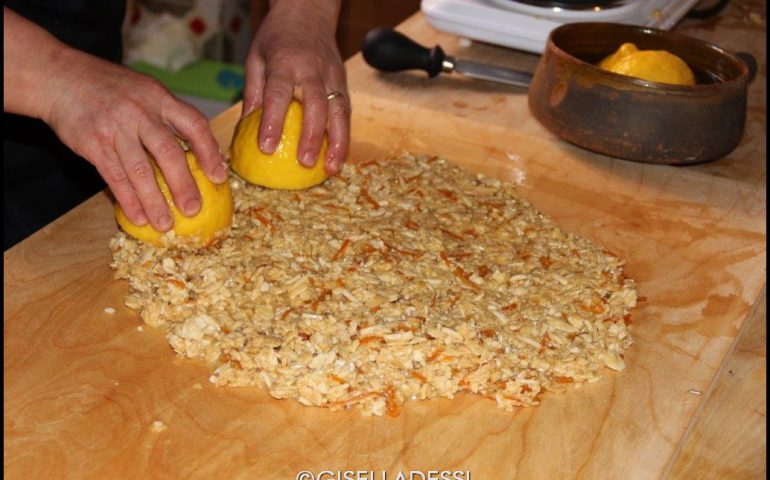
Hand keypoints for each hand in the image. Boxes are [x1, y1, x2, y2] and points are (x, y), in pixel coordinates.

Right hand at [41, 52, 228, 231]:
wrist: (59, 77)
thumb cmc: (110, 88)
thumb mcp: (145, 90)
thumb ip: (169, 116)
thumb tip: (201, 152)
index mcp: (160, 98)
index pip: (194, 124)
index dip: (210, 152)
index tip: (220, 176)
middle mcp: (140, 112)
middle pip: (168, 152)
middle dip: (184, 185)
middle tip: (194, 210)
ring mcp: (116, 128)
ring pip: (140, 170)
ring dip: (154, 201)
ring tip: (165, 224)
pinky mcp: (94, 143)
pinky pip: (115, 177)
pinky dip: (128, 200)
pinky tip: (139, 217)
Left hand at [243, 0, 349, 174]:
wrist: (309, 12)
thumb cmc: (277, 37)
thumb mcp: (256, 56)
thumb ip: (254, 91)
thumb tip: (246, 127)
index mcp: (285, 63)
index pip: (279, 94)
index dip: (273, 122)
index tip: (267, 148)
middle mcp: (312, 70)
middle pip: (315, 105)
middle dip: (312, 136)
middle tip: (303, 163)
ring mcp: (332, 77)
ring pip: (339, 112)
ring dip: (337, 142)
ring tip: (331, 169)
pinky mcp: (343, 83)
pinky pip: (346, 112)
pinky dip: (344, 136)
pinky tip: (338, 157)